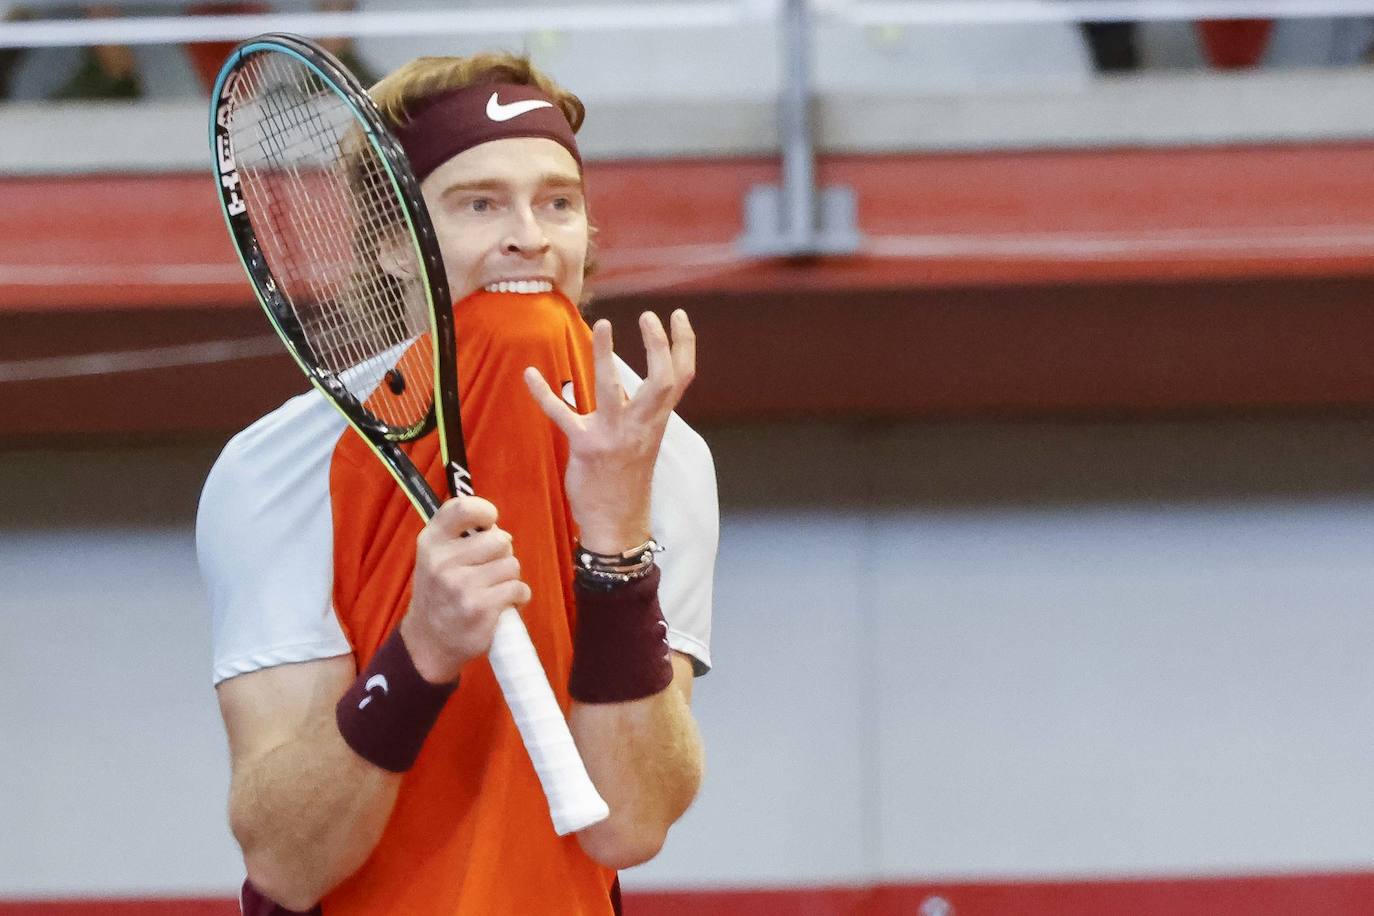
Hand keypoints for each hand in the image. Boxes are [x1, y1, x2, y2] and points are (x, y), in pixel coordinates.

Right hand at [399, 497, 530, 683]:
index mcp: (430, 542)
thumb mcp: (434, 558)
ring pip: (511, 565)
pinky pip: (518, 588)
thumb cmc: (439, 594)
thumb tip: (498, 528)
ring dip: (510, 577)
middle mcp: (442, 562)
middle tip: (491, 569)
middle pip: (499, 539)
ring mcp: (461, 586)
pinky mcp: (480, 608)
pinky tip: (504, 603)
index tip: (490, 522)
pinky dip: (519, 595)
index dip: (484, 511)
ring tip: (494, 589)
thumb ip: (460, 537)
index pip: (461, 508)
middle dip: (503, 554)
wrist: (428, 642)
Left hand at [524, 310, 695, 554]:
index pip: (681, 377)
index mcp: (656, 421)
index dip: (682, 343)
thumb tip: (626, 380)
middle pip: (661, 380)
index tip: (676, 315)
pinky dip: (543, 394)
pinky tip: (529, 374)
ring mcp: (613, 435)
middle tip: (648, 315)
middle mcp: (640, 425)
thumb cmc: (628, 479)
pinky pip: (562, 415)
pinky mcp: (585, 447)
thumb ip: (639, 411)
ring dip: (605, 356)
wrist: (617, 522)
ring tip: (602, 325)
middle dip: (658, 345)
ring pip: (612, 390)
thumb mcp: (643, 440)